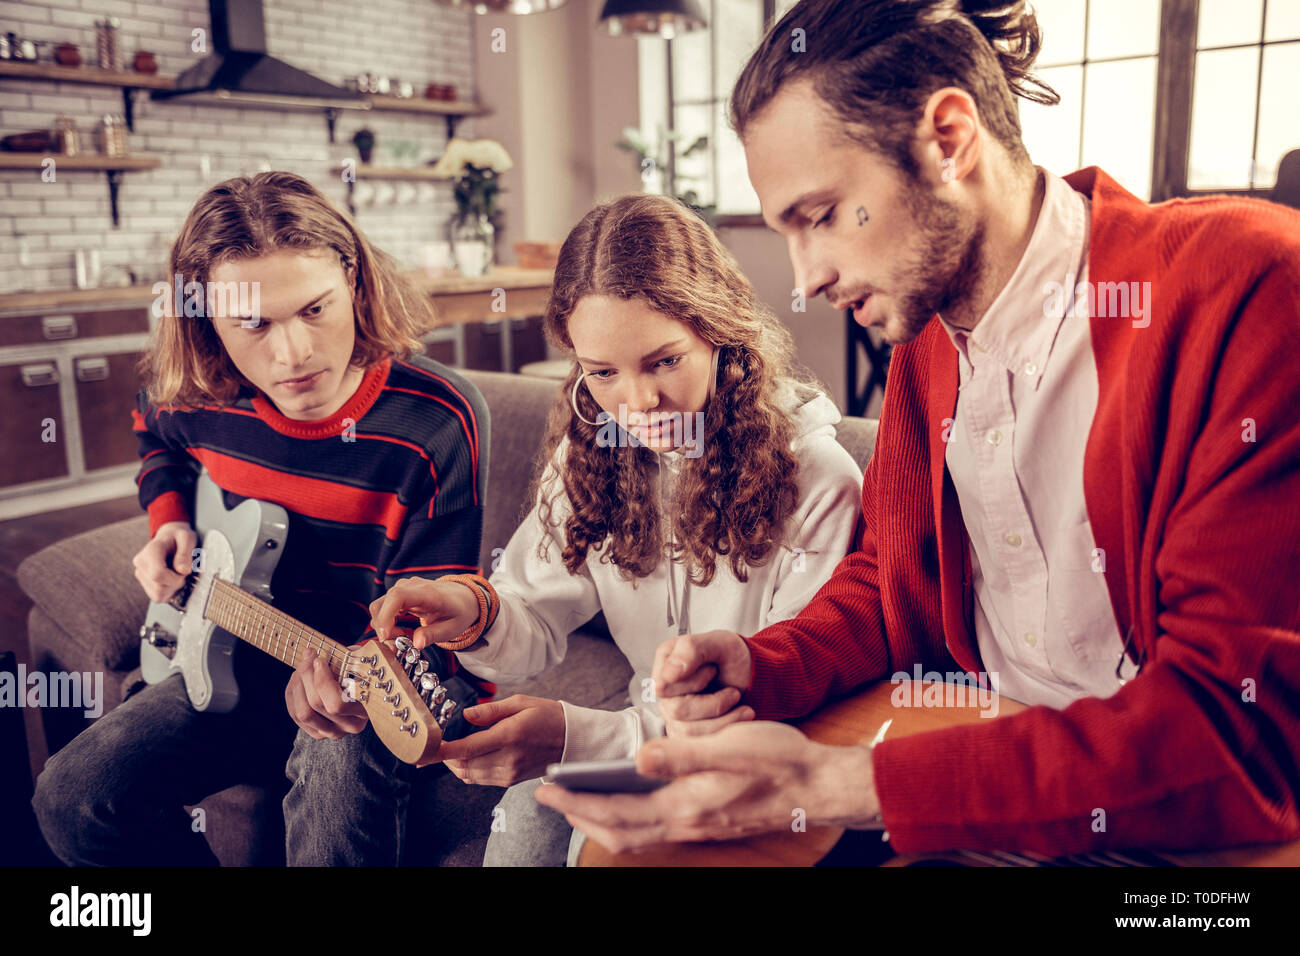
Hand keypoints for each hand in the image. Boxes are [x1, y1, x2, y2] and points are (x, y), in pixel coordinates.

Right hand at [132, 520, 196, 602]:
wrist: (169, 537)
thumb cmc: (179, 537)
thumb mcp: (187, 538)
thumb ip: (185, 553)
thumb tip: (182, 571)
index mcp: (151, 551)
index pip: (158, 575)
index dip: (175, 578)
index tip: (185, 571)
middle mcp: (141, 564)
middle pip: (159, 588)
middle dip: (176, 583)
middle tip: (182, 571)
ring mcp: (140, 574)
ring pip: (157, 595)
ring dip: (172, 588)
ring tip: (176, 574)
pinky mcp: (144, 582)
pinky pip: (157, 596)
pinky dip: (168, 591)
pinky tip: (172, 579)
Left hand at [284, 647, 368, 739]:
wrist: (356, 687)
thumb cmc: (358, 671)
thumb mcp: (356, 665)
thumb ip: (340, 662)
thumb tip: (312, 657)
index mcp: (364, 711)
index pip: (337, 704)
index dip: (323, 681)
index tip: (319, 660)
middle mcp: (348, 726)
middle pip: (316, 705)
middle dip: (307, 675)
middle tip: (308, 656)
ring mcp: (331, 732)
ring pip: (302, 713)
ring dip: (297, 685)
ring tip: (302, 666)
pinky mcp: (315, 732)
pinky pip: (295, 714)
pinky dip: (293, 693)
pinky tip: (298, 678)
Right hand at [368, 576, 479, 648]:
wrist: (463, 597)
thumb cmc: (458, 611)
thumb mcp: (451, 628)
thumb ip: (433, 635)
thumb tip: (416, 644)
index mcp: (427, 593)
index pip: (397, 597)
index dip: (385, 616)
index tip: (384, 635)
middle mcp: (413, 586)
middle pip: (383, 602)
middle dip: (382, 626)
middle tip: (396, 642)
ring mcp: (404, 588)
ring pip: (380, 605)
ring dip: (383, 625)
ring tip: (401, 636)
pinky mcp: (400, 593)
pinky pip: (384, 607)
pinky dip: (386, 621)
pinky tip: (400, 630)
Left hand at [437, 694, 564, 786]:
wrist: (571, 740)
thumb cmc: (547, 716)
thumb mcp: (521, 703)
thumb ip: (491, 710)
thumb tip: (466, 714)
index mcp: (509, 736)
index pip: (467, 748)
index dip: (442, 751)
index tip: (426, 749)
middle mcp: (508, 758)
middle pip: (464, 766)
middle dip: (444, 759)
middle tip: (433, 747)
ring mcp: (509, 773)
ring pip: (470, 776)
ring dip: (455, 766)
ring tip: (447, 753)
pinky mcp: (511, 780)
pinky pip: (481, 780)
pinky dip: (468, 771)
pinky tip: (466, 759)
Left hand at [534, 721, 878, 852]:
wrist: (819, 785)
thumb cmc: (778, 761)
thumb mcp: (728, 745)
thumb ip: (680, 754)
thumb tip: (636, 757)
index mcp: (685, 805)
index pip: (616, 812)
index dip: (577, 802)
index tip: (549, 788)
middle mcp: (687, 823)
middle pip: (620, 832)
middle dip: (580, 816)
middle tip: (551, 796)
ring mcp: (698, 826)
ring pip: (637, 834)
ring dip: (603, 820)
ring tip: (580, 799)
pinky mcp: (708, 822)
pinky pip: (656, 829)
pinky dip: (631, 819)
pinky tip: (629, 800)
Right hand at [652, 629, 754, 734]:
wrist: (753, 676)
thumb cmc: (733, 657)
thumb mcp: (719, 642)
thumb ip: (691, 650)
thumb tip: (668, 674)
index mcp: (666, 662)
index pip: (664, 685)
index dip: (693, 682)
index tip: (713, 669)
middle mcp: (667, 690)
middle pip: (677, 711)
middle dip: (713, 702)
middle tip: (733, 691)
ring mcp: (674, 714)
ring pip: (689, 731)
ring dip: (723, 719)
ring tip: (742, 706)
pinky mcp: (687, 733)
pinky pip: (700, 743)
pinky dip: (725, 730)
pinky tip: (739, 717)